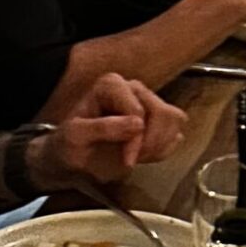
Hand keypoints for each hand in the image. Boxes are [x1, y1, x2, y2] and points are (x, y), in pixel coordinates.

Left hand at [32, 74, 186, 185]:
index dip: (137, 139)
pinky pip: (176, 131)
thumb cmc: (69, 145)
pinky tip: (144, 155)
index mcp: (112, 86)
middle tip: (133, 159)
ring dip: (160, 145)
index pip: (138, 110)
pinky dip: (164, 148)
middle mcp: (134, 88)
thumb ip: (103, 128)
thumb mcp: (75, 138)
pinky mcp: (158, 119)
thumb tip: (139, 123)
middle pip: (163, 113)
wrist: (72, 159)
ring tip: (138, 157)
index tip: (126, 161)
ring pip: (175, 119)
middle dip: (151, 142)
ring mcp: (148, 102)